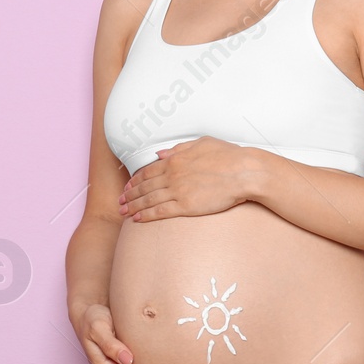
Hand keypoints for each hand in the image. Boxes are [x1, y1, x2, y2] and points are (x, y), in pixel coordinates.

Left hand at [120, 136, 255, 220]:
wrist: (244, 171)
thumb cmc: (228, 156)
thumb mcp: (201, 143)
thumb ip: (179, 149)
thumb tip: (160, 154)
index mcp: (175, 160)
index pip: (147, 171)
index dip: (135, 181)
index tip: (127, 187)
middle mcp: (172, 175)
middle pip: (144, 187)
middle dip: (129, 195)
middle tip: (119, 202)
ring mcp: (178, 191)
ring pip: (148, 200)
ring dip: (133, 206)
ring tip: (123, 213)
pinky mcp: (186, 206)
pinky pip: (160, 212)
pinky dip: (146, 215)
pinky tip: (137, 219)